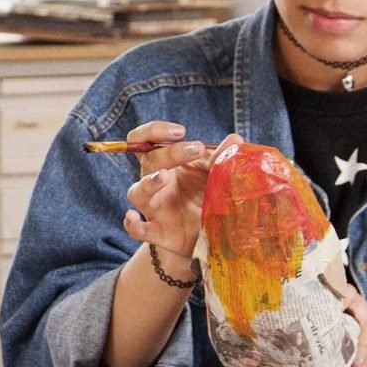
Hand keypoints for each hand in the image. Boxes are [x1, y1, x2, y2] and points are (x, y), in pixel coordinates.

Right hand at [118, 122, 210, 276]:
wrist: (208, 235)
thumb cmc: (206, 197)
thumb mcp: (215, 175)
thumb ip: (222, 158)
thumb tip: (235, 139)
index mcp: (165, 164)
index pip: (144, 140)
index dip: (154, 131)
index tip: (181, 132)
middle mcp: (154, 182)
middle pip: (149, 160)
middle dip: (171, 152)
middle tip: (198, 148)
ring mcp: (153, 207)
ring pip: (137, 191)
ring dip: (149, 182)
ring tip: (164, 176)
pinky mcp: (155, 232)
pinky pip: (136, 229)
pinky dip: (131, 223)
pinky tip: (132, 218)